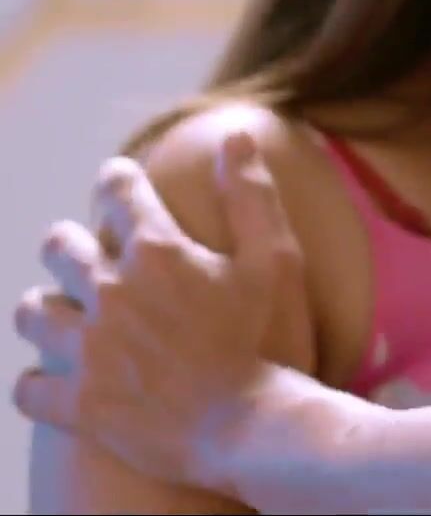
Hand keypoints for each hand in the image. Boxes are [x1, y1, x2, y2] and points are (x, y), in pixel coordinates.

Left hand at [12, 132, 308, 494]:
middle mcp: (110, 292)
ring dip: (46, 312)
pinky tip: (58, 382)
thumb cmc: (266, 339)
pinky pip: (26, 388)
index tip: (120, 184)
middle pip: (59, 247)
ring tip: (64, 319)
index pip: (117, 191)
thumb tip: (235, 134)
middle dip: (70, 245)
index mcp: (157, 252)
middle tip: (85, 257)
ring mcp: (86, 349)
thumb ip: (252, 194)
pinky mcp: (74, 402)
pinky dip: (39, 384)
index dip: (118, 181)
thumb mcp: (274, 258)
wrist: (246, 426)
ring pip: (30, 314)